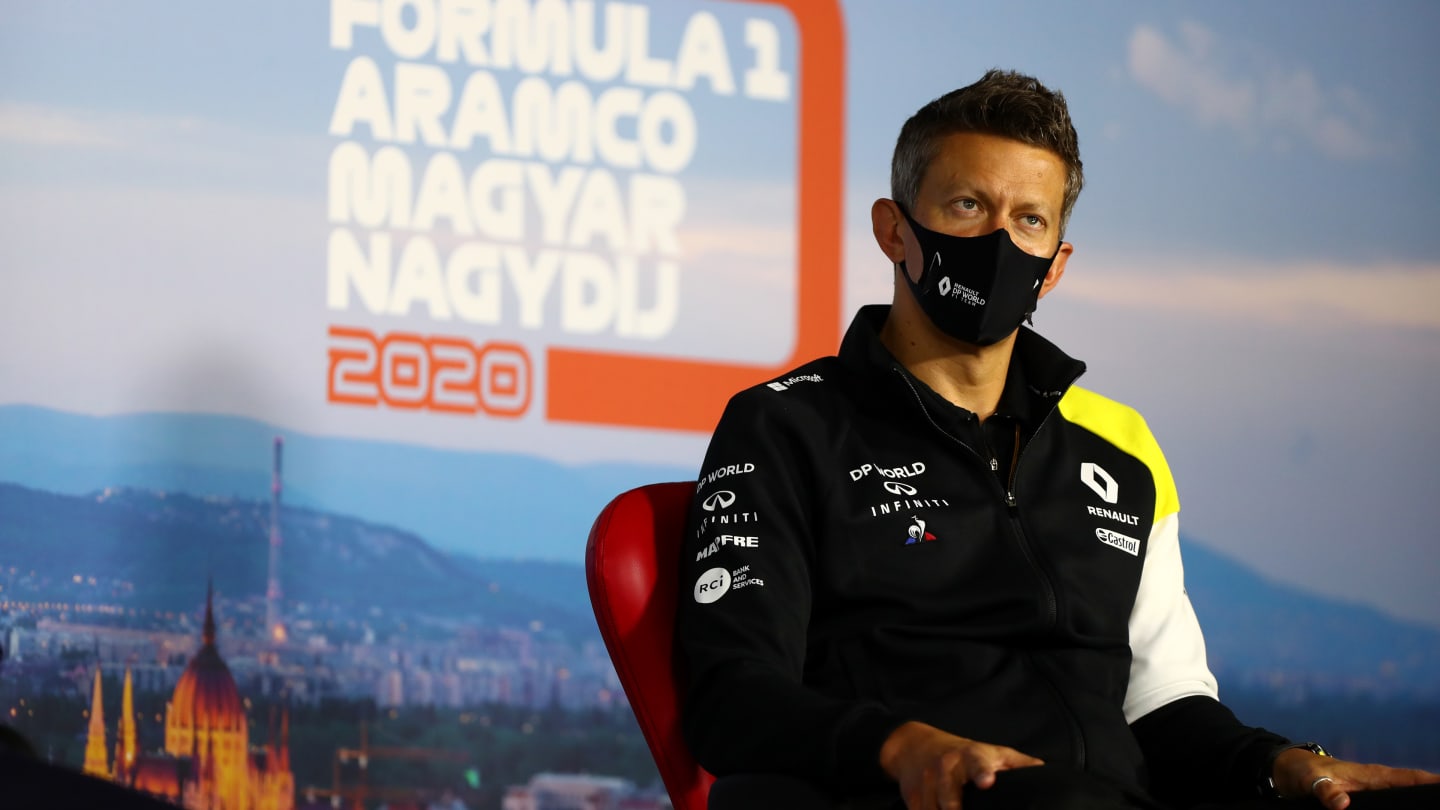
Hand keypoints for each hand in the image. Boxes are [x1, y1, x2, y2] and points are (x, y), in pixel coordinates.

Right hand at [879, 721, 1043, 809]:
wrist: (915, 745)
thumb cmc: (963, 753)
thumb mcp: (992, 752)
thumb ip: (1019, 763)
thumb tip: (1045, 771)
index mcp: (970, 756)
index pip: (977, 763)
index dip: (982, 772)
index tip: (987, 782)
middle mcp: (946, 767)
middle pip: (947, 790)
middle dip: (951, 803)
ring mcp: (926, 782)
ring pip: (931, 807)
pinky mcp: (912, 796)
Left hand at [1271, 748, 1439, 809]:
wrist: (1292, 772)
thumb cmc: (1305, 771)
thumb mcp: (1311, 780)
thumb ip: (1325, 790)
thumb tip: (1342, 804)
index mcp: (1372, 775)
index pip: (1410, 779)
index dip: (1432, 783)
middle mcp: (1378, 784)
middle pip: (1413, 792)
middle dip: (1428, 799)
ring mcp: (1374, 795)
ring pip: (1402, 801)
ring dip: (1414, 805)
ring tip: (1430, 809)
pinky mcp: (1366, 803)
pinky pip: (1388, 807)